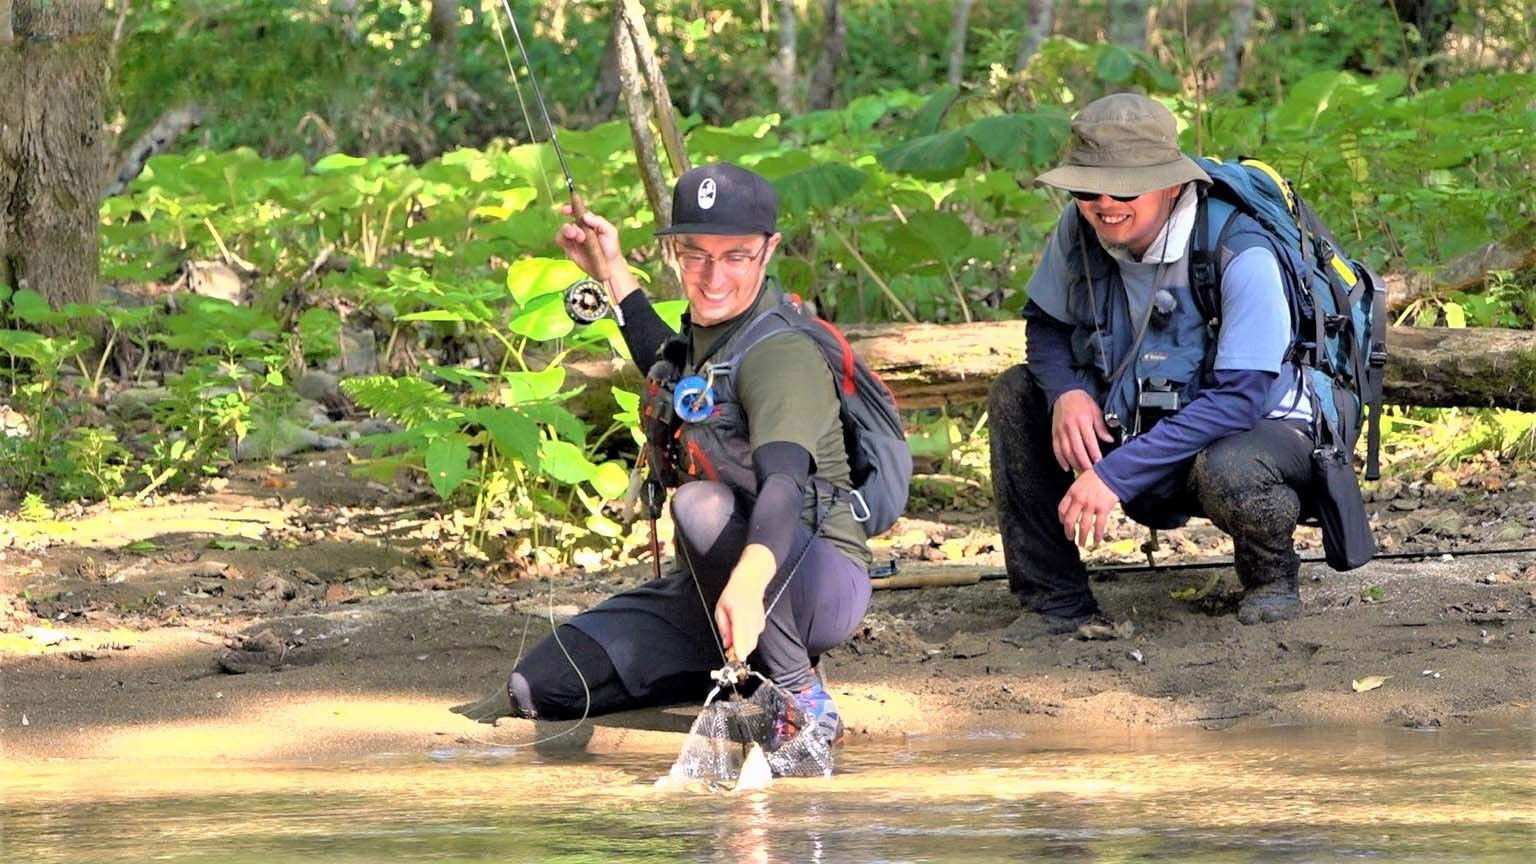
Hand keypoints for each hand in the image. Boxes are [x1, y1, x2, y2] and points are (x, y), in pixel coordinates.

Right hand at [553, 207, 639, 305]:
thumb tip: (584, 216)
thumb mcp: (610, 232)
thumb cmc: (611, 248)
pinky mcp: (569, 249)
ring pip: (563, 230)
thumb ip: (599, 221)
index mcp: (590, 222)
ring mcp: (574, 239)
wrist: (609, 267)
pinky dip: (562, 239)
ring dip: (567, 231)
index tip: (566, 210)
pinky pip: (560, 240)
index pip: (578, 212)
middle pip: (569, 221)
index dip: (570, 208)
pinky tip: (571, 243)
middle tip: (580, 235)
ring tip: (578, 239)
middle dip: (571, 226)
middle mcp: (581, 229)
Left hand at [715, 544, 776, 662]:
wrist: (751, 582)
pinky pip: (754, 637)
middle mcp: (752, 620)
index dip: (740, 650)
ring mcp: (759, 622)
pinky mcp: (762, 624)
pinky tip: (742, 631)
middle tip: (729, 651)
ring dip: (743, 645)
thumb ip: (723, 627)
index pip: (741, 636)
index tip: (738, 658)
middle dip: (739, 651)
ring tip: (734, 638)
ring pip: (752, 642)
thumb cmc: (734, 592)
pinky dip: (748, 639)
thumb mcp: (721, 608)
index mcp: (740, 615)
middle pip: (749, 645)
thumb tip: (726, 642)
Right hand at [1051, 389, 1114, 472]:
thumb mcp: (1096, 412)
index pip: (1089, 442)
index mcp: (1083, 421)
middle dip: (1084, 463)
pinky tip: (1066, 467)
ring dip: (1074, 463)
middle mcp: (1071, 427)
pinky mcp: (1055, 434)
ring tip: (1080, 471)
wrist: (1065, 393)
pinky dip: (1061, 460)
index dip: (1094, 454)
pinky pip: (1056, 450)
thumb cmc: (1082, 402)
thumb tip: (1109, 440)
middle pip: (1077, 450)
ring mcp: (1061, 431)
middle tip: (1090, 472)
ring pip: (1066, 452)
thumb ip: (1101, 427)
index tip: (1099, 463)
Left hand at [1058, 467, 1119, 547]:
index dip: (1062, 519)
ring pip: (1084, 526)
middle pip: (1070, 521)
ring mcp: (1091, 505)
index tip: (1064, 524)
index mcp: (1072, 492)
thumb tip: (1072, 502)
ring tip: (1082, 543)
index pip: (1062, 509)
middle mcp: (1080, 500)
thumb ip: (1076, 491)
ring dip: (1082, 537)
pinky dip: (1097, 535)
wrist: (1112, 472)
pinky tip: (1097, 540)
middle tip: (1070, 538)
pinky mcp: (1103, 509)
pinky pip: (1098, 525)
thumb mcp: (1080, 480)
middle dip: (1069, 532)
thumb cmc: (1097, 474)